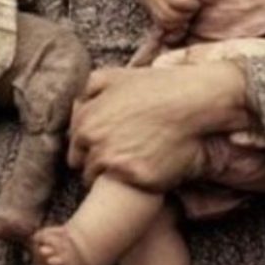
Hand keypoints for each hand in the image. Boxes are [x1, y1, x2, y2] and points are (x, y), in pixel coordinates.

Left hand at [67, 61, 249, 189]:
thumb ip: (87, 89)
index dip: (89, 147)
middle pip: (85, 168)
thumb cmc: (154, 87)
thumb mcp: (114, 75)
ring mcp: (116, 164)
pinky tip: (148, 165)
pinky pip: (127, 188)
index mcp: (86, 122)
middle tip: (120, 154)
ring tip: (133, 161)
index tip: (105, 145)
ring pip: (102, 181)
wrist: (190, 102)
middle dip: (98, 163)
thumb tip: (76, 104)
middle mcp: (95, 145)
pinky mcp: (138, 179)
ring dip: (113, 175)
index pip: (74, 148)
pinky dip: (135, 181)